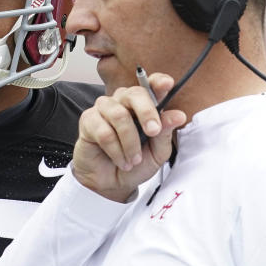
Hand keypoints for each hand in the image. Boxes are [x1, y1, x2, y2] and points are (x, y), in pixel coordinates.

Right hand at [72, 73, 187, 201]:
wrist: (113, 183)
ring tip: (133, 159)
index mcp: (143, 105)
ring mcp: (104, 109)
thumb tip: (178, 116)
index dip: (157, 82)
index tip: (167, 85)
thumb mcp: (157, 152)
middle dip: (146, 112)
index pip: (150, 85)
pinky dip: (116, 151)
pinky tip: (120, 160)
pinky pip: (104, 132)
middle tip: (153, 131)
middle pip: (134, 93)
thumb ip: (165, 132)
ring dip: (129, 142)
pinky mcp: (88, 120)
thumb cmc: (135, 164)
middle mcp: (123, 102)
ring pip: (119, 115)